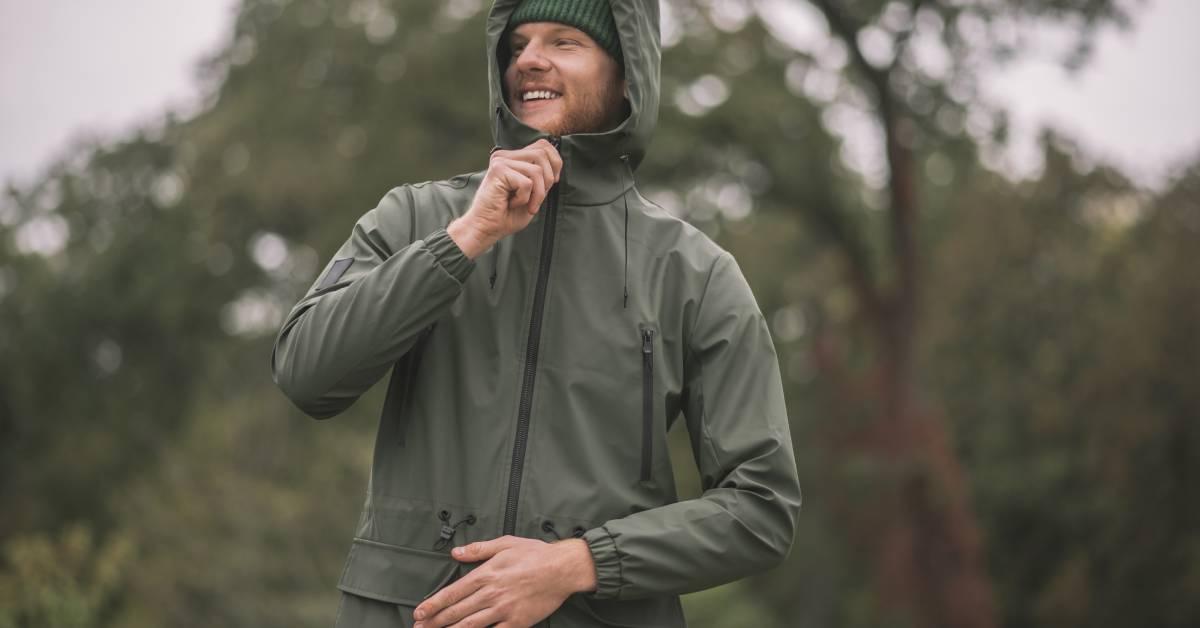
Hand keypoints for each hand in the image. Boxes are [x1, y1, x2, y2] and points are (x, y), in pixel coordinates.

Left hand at [412, 535, 595, 627]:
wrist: (563, 569)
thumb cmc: (535, 554)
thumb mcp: (505, 543)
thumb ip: (478, 549)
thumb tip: (456, 552)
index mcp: (486, 574)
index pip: (453, 593)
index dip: (434, 604)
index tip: (419, 612)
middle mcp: (491, 594)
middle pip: (456, 612)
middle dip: (434, 622)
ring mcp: (503, 610)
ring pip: (470, 626)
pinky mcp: (516, 623)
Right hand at [447, 139, 562, 258]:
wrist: (486, 229)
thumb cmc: (507, 215)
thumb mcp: (533, 192)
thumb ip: (542, 176)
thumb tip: (557, 163)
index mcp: (513, 158)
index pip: (543, 145)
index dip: (555, 164)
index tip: (548, 185)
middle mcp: (506, 156)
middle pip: (542, 154)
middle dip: (547, 180)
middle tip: (535, 199)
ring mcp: (501, 161)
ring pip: (537, 170)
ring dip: (537, 194)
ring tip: (524, 204)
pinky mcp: (498, 170)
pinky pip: (526, 183)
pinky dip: (524, 199)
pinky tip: (511, 204)